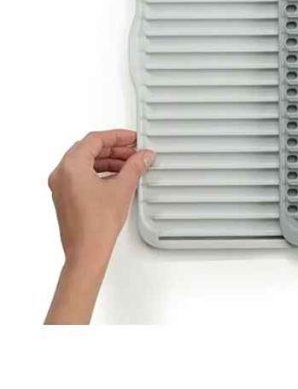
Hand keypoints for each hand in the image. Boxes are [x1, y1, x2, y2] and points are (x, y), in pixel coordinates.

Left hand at [45, 129, 153, 323]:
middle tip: (134, 150)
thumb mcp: (122, 188)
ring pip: (86, 162)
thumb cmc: (96, 225)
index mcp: (71, 166)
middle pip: (89, 149)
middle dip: (114, 148)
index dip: (117, 136)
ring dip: (109, 160)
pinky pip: (83, 175)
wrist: (87, 252)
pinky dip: (101, 171)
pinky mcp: (66, 197)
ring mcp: (61, 187)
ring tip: (130, 164)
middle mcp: (61, 174)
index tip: (132, 138)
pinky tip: (119, 177)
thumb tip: (143, 156)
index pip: (95, 140)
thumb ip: (135, 166)